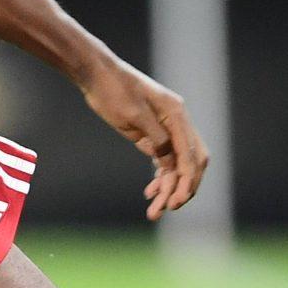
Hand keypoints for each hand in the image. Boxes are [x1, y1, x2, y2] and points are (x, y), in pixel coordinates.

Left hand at [77, 57, 208, 221]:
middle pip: (190, 161)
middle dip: (183, 187)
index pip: (191, 153)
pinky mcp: (153, 135)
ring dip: (169, 188)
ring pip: (176, 165)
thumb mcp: (133, 114)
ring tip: (154, 211)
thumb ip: (155, 138)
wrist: (97, 76)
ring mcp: (166, 129)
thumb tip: (170, 162)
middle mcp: (176, 122)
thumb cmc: (114, 90)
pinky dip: (162, 178)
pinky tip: (151, 192)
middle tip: (169, 208)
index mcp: (177, 114)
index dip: (187, 179)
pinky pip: (164, 161)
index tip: (178, 200)